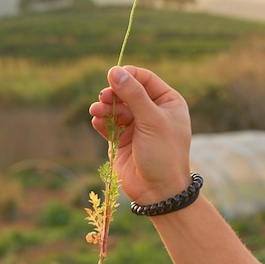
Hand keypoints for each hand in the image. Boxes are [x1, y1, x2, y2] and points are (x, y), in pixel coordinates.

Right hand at [89, 65, 191, 203]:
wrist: (158, 192)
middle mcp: (152, 111)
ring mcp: (136, 125)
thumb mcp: (152, 120)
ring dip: (104, 107)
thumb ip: (133, 95)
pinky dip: (101, 121)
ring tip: (96, 111)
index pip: (145, 78)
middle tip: (103, 97)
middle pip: (127, 91)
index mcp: (167, 101)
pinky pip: (108, 124)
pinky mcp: (122, 139)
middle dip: (114, 93)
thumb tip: (114, 71)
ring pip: (115, 107)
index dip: (128, 75)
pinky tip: (97, 122)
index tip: (112, 75)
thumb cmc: (163, 153)